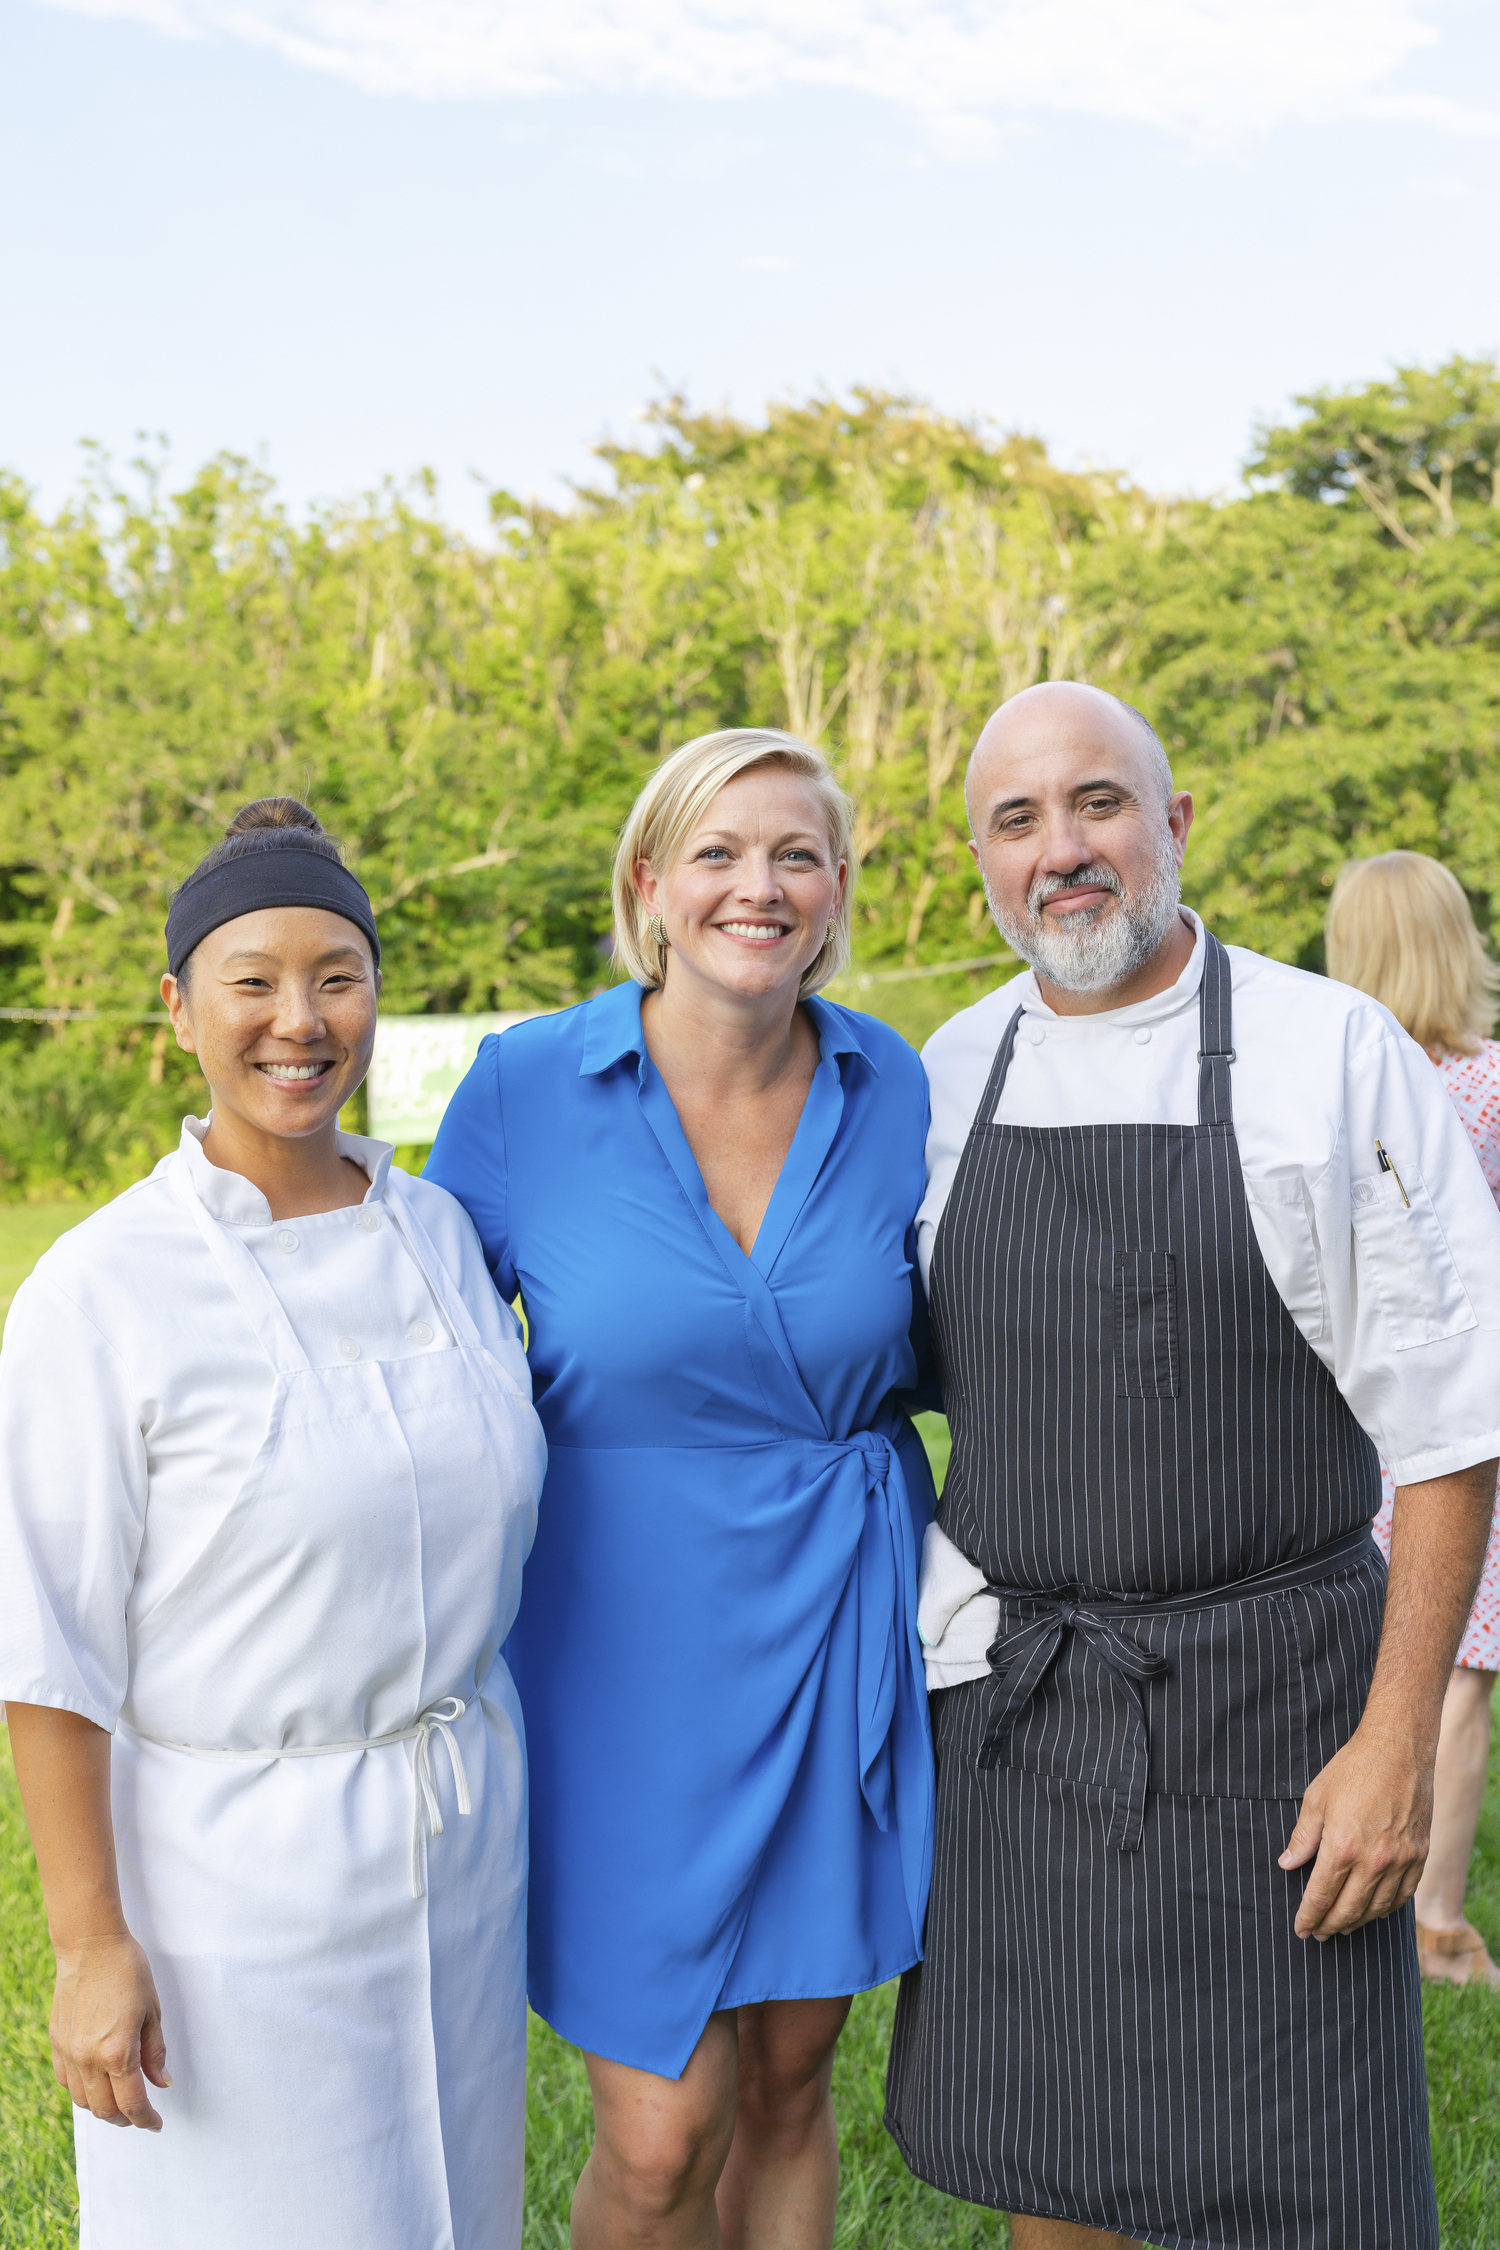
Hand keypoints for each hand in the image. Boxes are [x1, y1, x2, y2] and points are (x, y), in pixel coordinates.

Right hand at [50, 1932, 170, 2129]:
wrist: (91, 1946)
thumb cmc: (127, 1971)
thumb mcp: (152, 2011)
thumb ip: (155, 2052)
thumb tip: (162, 2083)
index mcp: (118, 2053)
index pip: (132, 2103)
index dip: (146, 2119)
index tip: (155, 2124)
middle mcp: (89, 2059)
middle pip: (105, 2109)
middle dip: (125, 2119)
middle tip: (140, 2115)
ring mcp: (69, 2053)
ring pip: (83, 2101)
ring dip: (102, 2108)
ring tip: (119, 2102)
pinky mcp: (57, 2043)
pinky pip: (66, 2081)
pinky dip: (81, 2091)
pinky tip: (95, 2084)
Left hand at [1279, 1722, 1430, 1939]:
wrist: (1398, 1750)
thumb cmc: (1352, 1769)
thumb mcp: (1316, 1798)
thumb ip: (1302, 1837)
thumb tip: (1286, 1864)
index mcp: (1342, 1847)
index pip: (1321, 1896)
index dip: (1309, 1916)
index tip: (1301, 1928)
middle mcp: (1373, 1861)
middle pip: (1348, 1909)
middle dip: (1329, 1926)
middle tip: (1318, 1934)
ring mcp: (1400, 1861)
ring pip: (1377, 1908)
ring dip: (1357, 1922)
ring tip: (1342, 1927)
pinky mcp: (1419, 1856)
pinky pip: (1403, 1896)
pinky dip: (1386, 1909)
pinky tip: (1374, 1911)